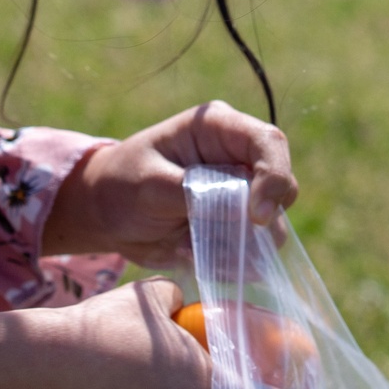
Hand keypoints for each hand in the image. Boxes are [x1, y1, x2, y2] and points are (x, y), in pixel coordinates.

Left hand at [43, 99, 296, 266]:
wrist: (106, 214)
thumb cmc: (121, 184)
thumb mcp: (150, 185)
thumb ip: (195, 194)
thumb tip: (243, 214)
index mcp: (218, 128)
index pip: (268, 142)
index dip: (273, 177)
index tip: (256, 216)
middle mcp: (238, 156)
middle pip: (282, 184)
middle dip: (262, 219)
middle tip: (226, 241)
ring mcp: (242, 192)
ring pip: (274, 223)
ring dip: (245, 246)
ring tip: (196, 248)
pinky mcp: (237, 224)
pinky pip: (256, 248)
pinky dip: (236, 261)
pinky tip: (201, 258)